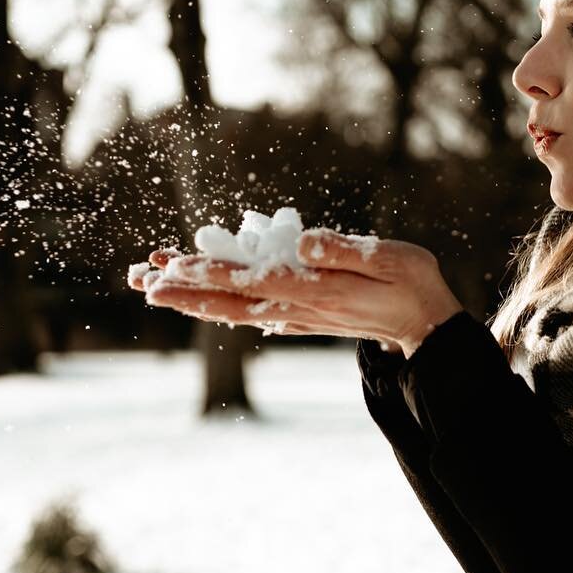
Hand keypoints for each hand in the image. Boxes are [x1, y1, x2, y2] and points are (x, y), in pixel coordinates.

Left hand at [128, 229, 463, 357]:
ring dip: (195, 298)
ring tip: (158, 285)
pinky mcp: (305, 316)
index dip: (212, 274)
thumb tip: (301, 241)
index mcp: (319, 291)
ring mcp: (301, 316)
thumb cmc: (416, 286)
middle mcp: (301, 308)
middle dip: (186, 291)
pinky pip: (253, 312)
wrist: (429, 330)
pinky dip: (222, 305)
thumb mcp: (392, 258)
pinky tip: (202, 302)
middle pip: (232, 302)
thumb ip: (346, 250)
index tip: (174, 268)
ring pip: (236, 309)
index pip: (254, 281)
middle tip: (143, 281)